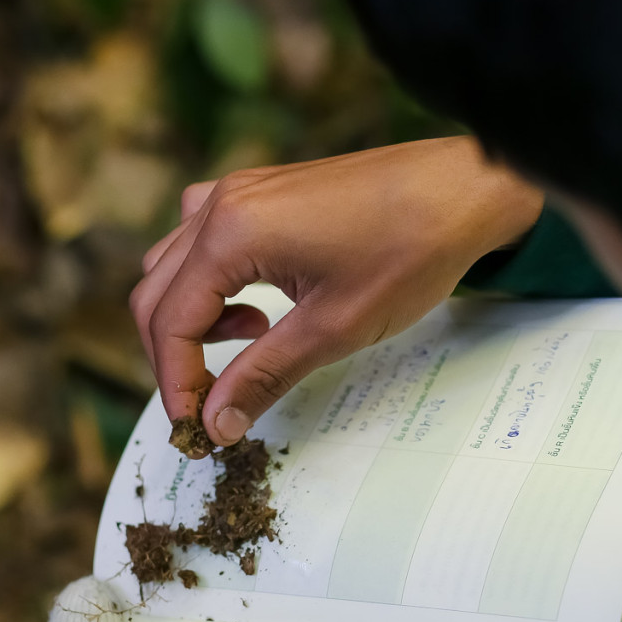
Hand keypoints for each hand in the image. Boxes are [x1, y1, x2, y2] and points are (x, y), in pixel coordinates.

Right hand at [130, 137, 543, 452]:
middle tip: (210, 406)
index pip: (171, 321)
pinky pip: (207, 240)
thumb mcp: (332, 330)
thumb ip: (263, 376)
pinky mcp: (263, 192)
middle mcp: (221, 203)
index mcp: (230, 232)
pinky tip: (263, 307)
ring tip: (254, 342)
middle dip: (176, 356)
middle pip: (157, 292)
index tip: (196, 429)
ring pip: (177, 265)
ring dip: (195, 318)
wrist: (463, 191)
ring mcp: (241, 191)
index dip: (176, 384)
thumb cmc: (408, 252)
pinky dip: (216, 284)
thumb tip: (217, 424)